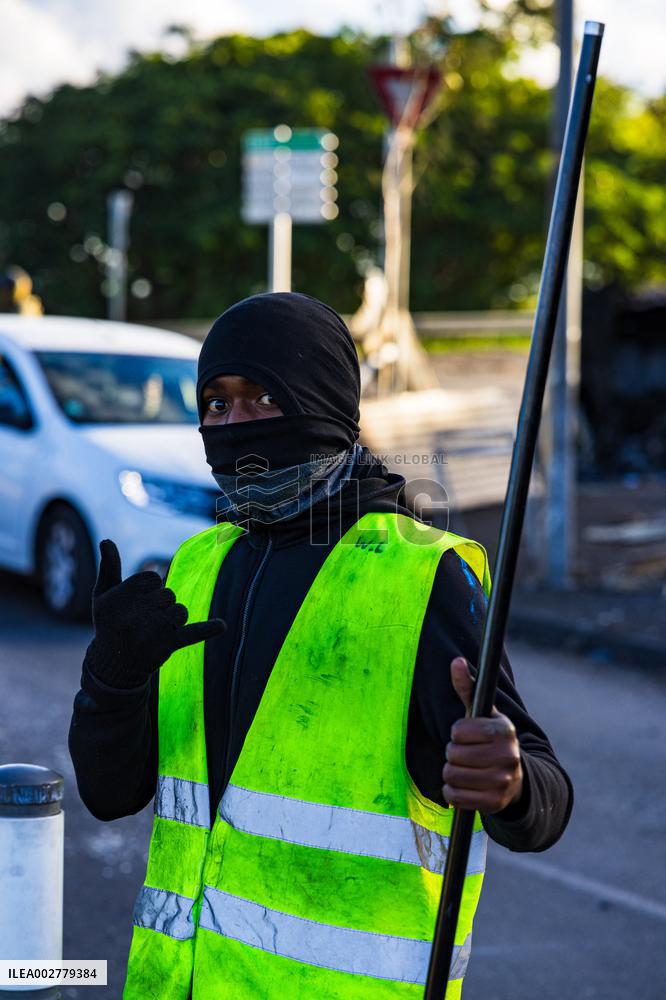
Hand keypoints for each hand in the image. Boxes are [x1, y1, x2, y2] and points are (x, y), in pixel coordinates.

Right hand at [85, 539, 225, 688]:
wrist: (113, 665)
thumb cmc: (109, 624)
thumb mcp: (103, 595)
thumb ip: (109, 567)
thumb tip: (106, 540)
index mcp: (123, 595)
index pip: (153, 579)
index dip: (147, 590)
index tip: (134, 605)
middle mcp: (137, 612)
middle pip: (168, 594)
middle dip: (159, 606)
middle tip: (142, 622)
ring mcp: (154, 630)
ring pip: (181, 611)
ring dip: (173, 620)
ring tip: (154, 633)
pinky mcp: (168, 645)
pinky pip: (193, 633)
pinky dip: (208, 629)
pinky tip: (222, 626)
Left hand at [442, 656, 522, 813]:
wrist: (516, 779)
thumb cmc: (491, 741)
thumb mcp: (482, 715)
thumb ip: (467, 688)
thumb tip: (455, 661)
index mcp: (504, 730)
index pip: (459, 730)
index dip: (458, 732)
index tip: (468, 735)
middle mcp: (507, 756)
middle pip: (453, 754)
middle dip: (453, 753)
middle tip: (466, 754)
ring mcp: (502, 781)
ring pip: (451, 775)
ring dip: (451, 772)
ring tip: (465, 768)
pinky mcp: (494, 803)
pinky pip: (454, 796)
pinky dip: (453, 791)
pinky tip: (465, 785)